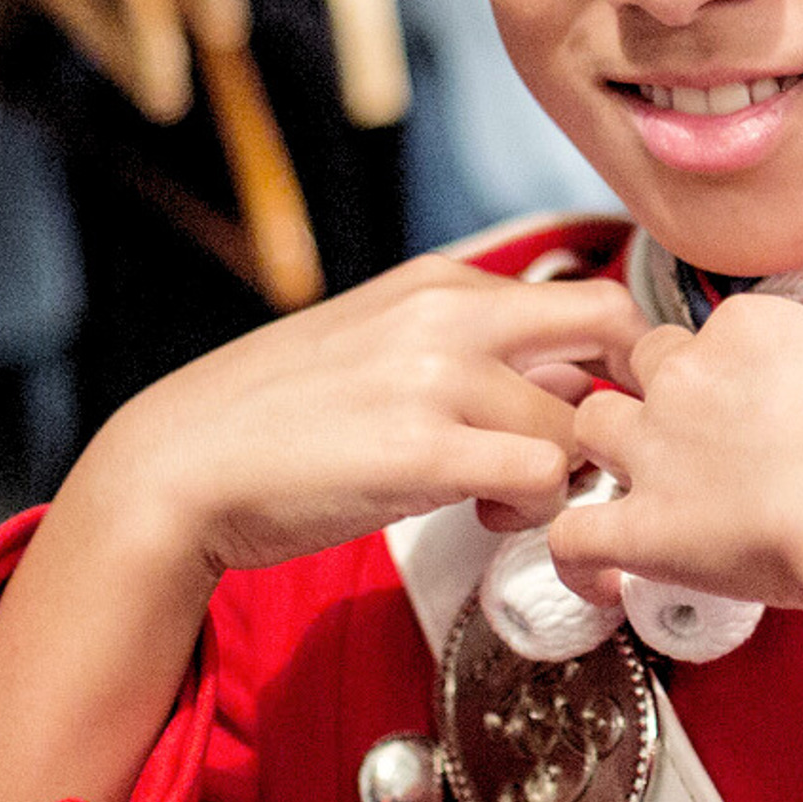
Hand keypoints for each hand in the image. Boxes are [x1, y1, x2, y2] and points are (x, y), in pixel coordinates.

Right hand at [0, 260, 649, 801]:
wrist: (176, 466)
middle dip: (625, 397)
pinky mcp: (420, 452)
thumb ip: (473, 353)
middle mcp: (447, 313)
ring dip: (562, 475)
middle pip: (612, 326)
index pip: (587, 296)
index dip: (617, 362)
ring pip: (578, 423)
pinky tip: (485, 518)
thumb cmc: (279, 421)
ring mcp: (435, 378)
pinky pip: (542, 478)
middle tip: (593, 453)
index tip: (597, 413)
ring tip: (500, 500)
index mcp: (440, 283)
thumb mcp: (382, 349)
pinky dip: (537, 511)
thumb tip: (565, 383)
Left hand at [552, 295, 802, 713]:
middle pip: (647, 368)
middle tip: (703, 445)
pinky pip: (572, 536)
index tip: (756, 409)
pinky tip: (603, 577)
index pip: (715, 336)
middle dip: (665, 399)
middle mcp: (690, 377)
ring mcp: (659, 449)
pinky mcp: (645, 527)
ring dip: (610, 454)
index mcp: (750, 330)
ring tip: (643, 491)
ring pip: (592, 427)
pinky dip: (577, 559)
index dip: (731, 374)